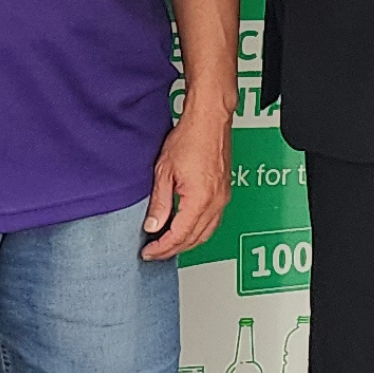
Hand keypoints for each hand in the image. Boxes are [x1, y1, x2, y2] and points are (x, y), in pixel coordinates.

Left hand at [143, 100, 232, 260]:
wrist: (209, 120)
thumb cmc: (190, 137)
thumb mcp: (164, 171)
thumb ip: (159, 202)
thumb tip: (153, 225)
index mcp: (199, 200)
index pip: (179, 236)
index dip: (162, 248)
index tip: (149, 252)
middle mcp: (215, 202)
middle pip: (194, 239)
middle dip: (173, 249)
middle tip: (155, 252)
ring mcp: (223, 198)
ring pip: (206, 233)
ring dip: (187, 242)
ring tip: (168, 244)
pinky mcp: (225, 192)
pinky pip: (213, 221)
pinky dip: (198, 231)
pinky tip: (186, 229)